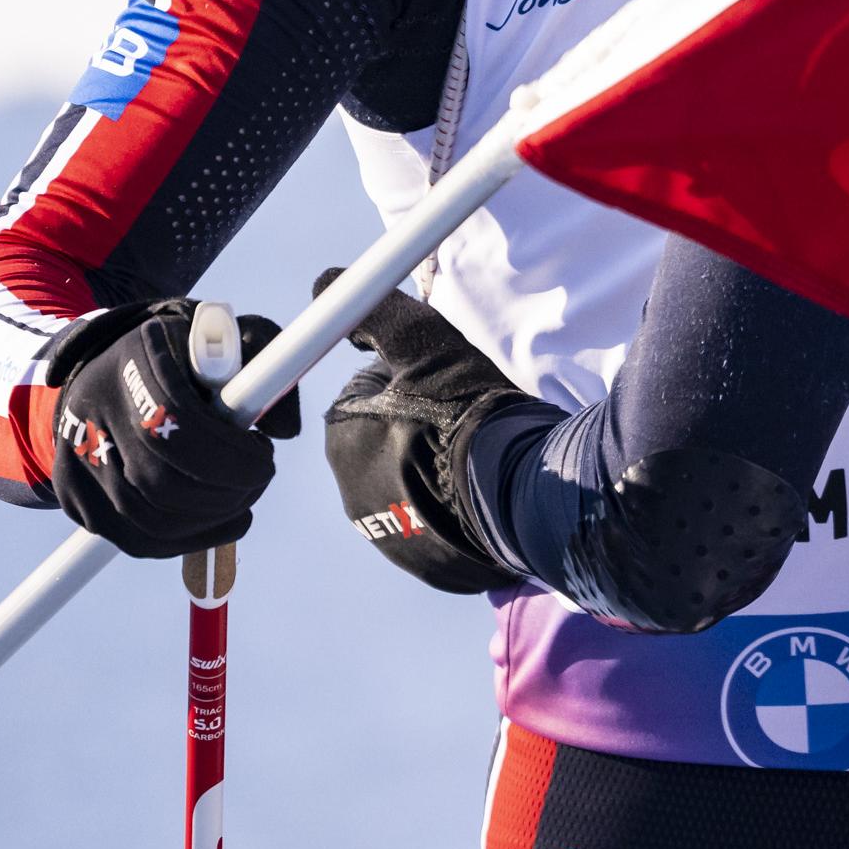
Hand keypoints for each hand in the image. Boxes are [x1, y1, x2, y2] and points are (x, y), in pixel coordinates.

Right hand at [43, 300, 296, 556]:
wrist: (113, 367)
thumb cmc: (188, 354)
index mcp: (131, 361)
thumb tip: (287, 429)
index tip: (264, 451)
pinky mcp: (77, 499)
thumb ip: (270, 362)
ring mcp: (75, 460)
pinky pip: (139, 540)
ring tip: (242, 495)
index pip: (173, 422)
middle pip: (159, 481)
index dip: (229, 453)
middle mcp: (90, 412)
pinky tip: (221, 519)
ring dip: (212, 519)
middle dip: (226, 491)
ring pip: (150, 520)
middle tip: (258, 477)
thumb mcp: (233, 337)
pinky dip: (190, 540)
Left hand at [320, 276, 558, 595]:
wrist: (521, 494)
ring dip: (438, 469)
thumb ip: (374, 309)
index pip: (372, 390)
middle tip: (469, 419)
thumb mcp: (424, 342)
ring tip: (482, 458)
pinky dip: (455, 511)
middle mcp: (350, 489)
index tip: (450, 386)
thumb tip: (327, 283)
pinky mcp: (423, 565)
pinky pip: (434, 528)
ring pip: (412, 483)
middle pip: (388, 439)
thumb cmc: (469, 413)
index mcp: (343, 434)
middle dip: (420, 428)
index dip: (415, 380)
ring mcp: (386, 535)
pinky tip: (485, 495)